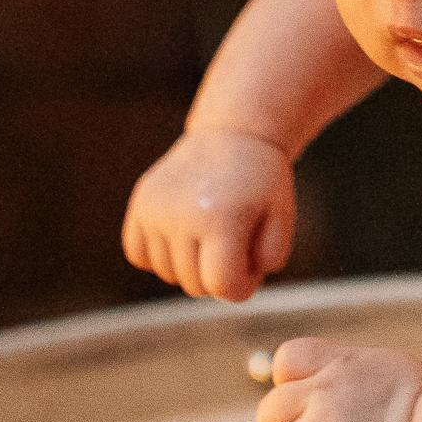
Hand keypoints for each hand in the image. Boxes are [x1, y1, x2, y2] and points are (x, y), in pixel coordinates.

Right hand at [121, 125, 295, 302]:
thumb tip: (230, 285)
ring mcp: (155, 210)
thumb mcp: (282, 217)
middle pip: (195, 286)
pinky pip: (139, 256)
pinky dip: (159, 254)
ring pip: (168, 274)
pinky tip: (182, 233)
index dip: (242, 285)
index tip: (252, 265)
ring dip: (191, 264)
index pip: (222, 287)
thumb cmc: (262, 182)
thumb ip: (269, 258)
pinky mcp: (140, 204)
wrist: (233, 134)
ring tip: (211, 232)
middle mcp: (182, 216)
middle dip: (219, 275)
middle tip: (235, 244)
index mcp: (222, 220)